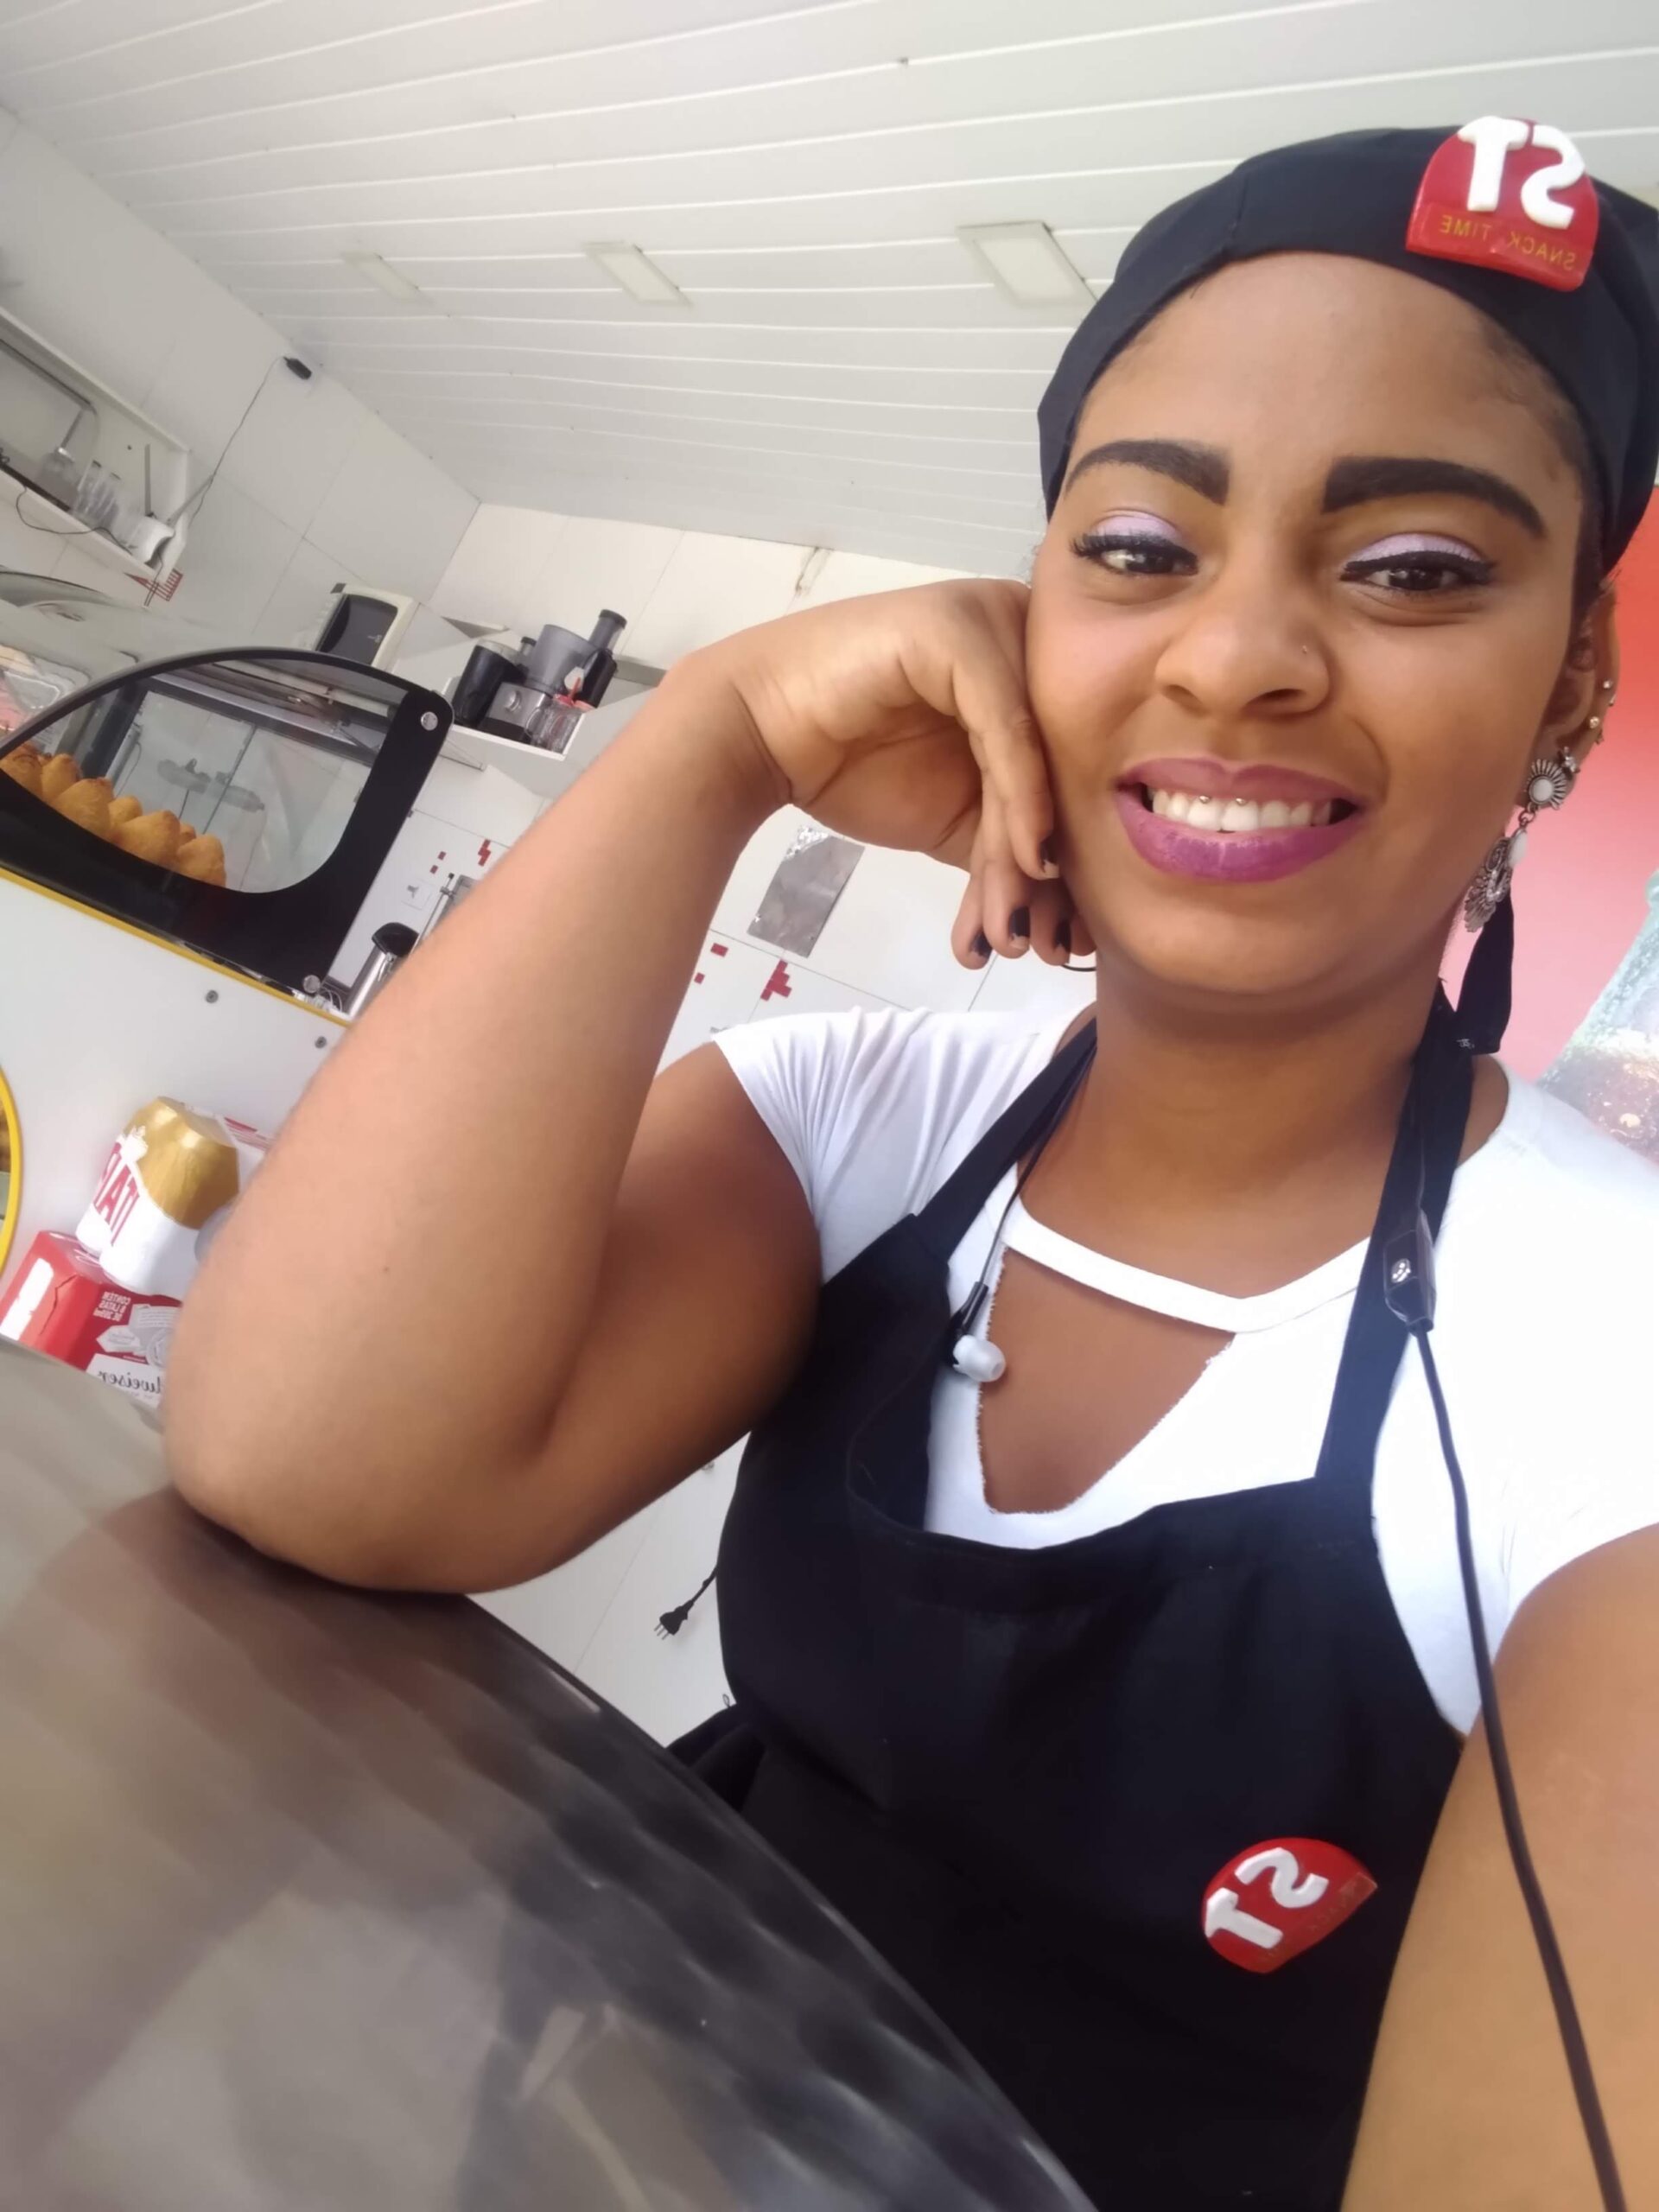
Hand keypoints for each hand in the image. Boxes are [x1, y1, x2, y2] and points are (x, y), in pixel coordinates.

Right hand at [686, 580, 1084, 966]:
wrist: (757, 734)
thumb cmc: (850, 765)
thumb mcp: (958, 817)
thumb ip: (1016, 842)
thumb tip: (1082, 919)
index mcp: (1037, 671)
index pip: (1071, 775)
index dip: (1073, 865)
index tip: (1065, 946)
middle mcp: (1027, 636)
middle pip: (1061, 770)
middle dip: (1054, 874)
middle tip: (1048, 949)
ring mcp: (996, 622)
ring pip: (1038, 760)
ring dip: (1027, 858)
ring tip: (1013, 932)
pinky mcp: (961, 629)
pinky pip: (1007, 730)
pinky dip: (1020, 805)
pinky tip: (1024, 867)